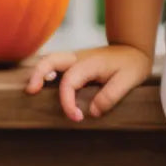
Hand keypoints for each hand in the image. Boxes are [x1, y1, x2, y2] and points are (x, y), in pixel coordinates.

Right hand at [23, 45, 152, 121]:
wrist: (134, 48)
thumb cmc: (131, 64)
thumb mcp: (128, 81)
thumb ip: (110, 96)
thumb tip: (92, 112)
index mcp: (90, 63)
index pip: (69, 82)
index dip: (68, 102)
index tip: (77, 117)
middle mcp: (78, 58)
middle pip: (50, 60)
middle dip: (38, 75)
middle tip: (31, 92)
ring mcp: (75, 58)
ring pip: (49, 60)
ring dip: (39, 73)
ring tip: (32, 90)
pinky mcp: (74, 62)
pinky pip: (54, 64)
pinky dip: (45, 72)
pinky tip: (43, 85)